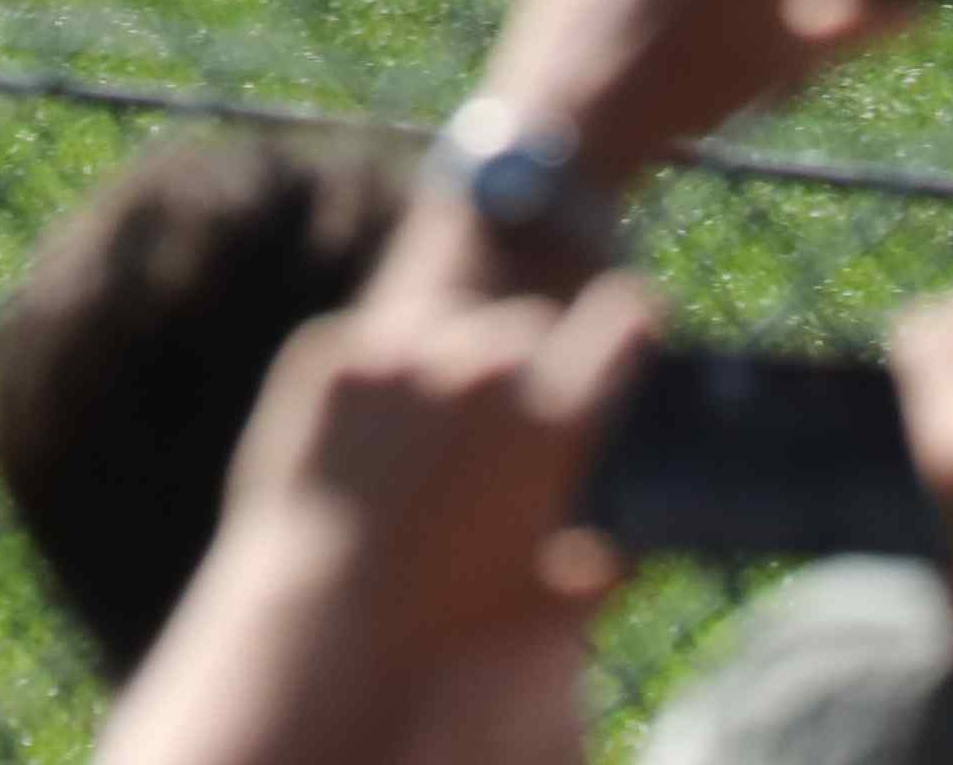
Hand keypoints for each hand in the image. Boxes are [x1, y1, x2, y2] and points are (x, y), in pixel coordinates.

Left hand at [118, 275, 655, 734]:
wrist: (321, 627)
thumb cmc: (446, 634)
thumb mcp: (550, 608)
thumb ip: (601, 567)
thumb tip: (615, 553)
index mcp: (552, 413)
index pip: (625, 318)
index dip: (631, 327)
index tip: (626, 333)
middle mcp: (481, 364)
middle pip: (526, 324)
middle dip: (527, 362)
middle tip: (500, 420)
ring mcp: (399, 351)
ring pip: (445, 317)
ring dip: (448, 355)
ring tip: (428, 424)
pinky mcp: (330, 355)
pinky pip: (368, 342)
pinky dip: (373, 377)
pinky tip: (366, 438)